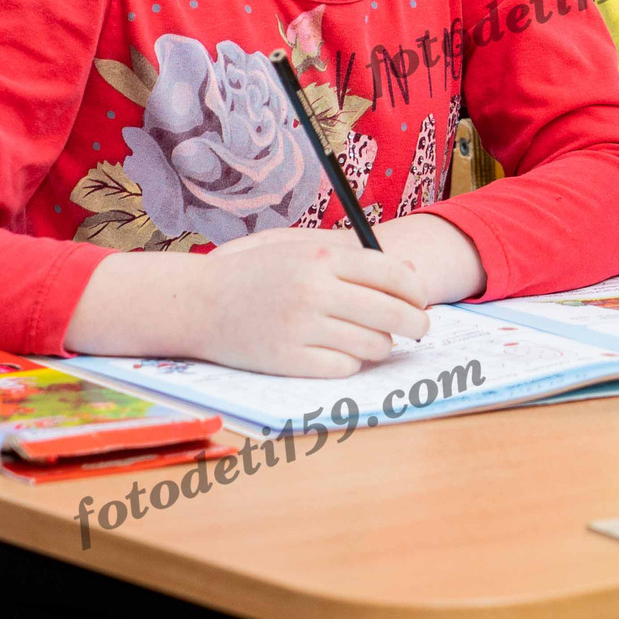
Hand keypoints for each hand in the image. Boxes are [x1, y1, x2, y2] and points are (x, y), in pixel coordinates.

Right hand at [195, 226, 431, 377]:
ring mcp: (301, 328)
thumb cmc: (254, 273)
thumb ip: (352, 256)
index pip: (394, 275)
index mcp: (321, 257)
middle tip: (419, 328)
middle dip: (416, 324)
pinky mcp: (288, 361)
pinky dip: (350, 364)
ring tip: (376, 341)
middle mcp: (314, 291)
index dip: (418, 291)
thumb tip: (410, 274)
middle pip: (393, 313)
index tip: (422, 301)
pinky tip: (342, 354)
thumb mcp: (300, 249)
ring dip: (382, 346)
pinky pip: (345, 369)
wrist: (196, 303)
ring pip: (373, 345)